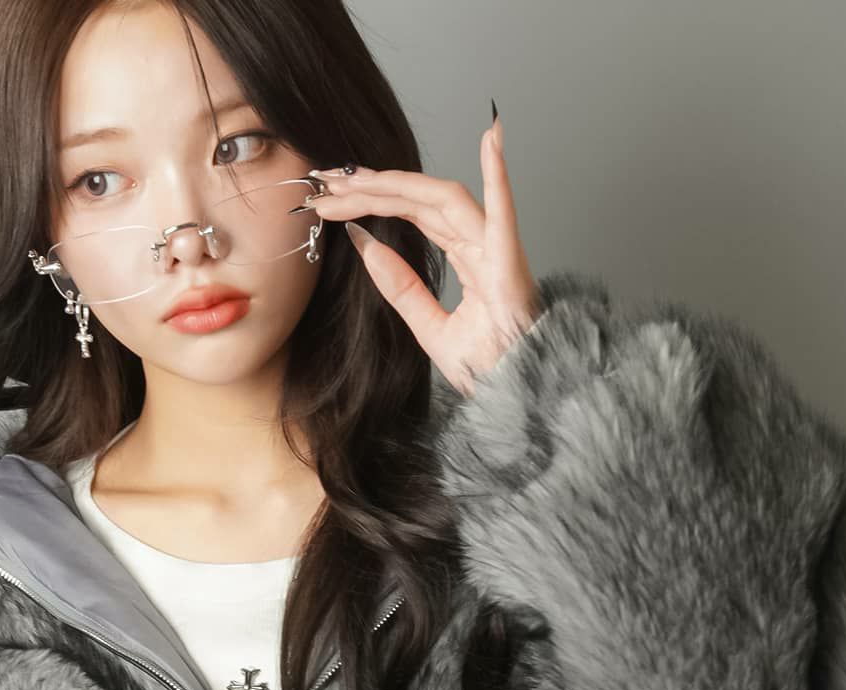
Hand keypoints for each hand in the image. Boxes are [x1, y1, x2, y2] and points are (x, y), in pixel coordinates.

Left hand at [308, 109, 542, 397]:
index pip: (412, 214)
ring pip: (442, 199)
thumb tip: (365, 246)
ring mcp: (496, 248)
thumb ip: (401, 287)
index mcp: (465, 257)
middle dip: (371, 188)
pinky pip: (503, 213)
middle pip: (419, 200)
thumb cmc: (491, 369)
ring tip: (354, 175)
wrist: (519, 396)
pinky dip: (500, 175)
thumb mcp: (431, 329)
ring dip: (396, 183)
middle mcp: (480, 243)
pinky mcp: (510, 261)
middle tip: (326, 181)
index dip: (371, 201)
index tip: (330, 200)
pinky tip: (491, 138)